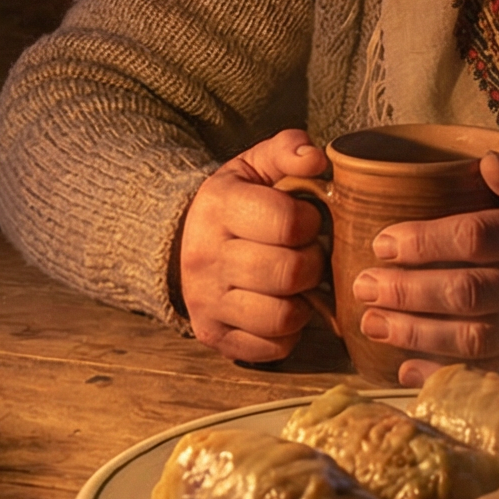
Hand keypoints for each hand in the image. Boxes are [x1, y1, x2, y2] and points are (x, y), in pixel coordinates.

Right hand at [177, 130, 329, 363]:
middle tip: (309, 253)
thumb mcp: (255, 165)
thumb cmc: (236, 202)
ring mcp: (206, 302)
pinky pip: (273, 349)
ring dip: (303, 301)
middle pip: (290, 273)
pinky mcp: (213, 336)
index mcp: (218, 207)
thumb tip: (317, 159)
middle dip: (313, 263)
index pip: (288, 222)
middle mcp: (204, 257)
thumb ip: (288, 149)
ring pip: (283, 317)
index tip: (307, 220)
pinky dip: (289, 332)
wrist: (181, 241)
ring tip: (297, 283)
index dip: (311, 222)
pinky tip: (282, 305)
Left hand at [348, 151, 498, 385]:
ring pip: (473, 339)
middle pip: (467, 293)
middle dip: (409, 292)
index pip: (476, 238)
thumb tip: (488, 163)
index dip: (425, 242)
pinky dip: (445, 376)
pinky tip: (405, 370)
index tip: (382, 243)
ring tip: (372, 323)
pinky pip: (489, 375)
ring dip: (417, 334)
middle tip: (364, 286)